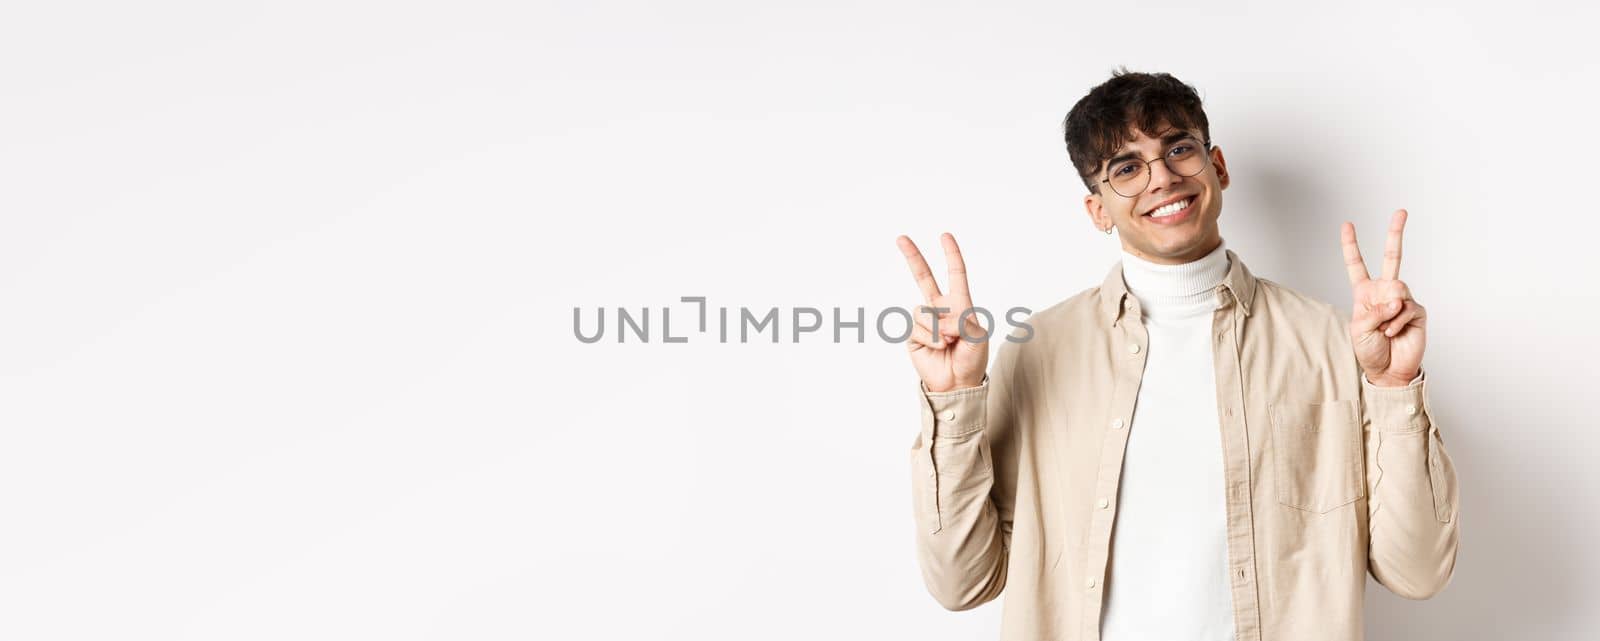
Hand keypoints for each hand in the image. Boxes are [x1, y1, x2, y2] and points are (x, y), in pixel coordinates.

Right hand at [896, 233, 989, 392]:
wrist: (957, 384)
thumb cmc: (971, 359)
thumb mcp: (978, 338)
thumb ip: (962, 323)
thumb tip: (940, 321)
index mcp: (959, 304)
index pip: (955, 274)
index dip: (951, 254)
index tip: (945, 236)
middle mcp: (940, 308)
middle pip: (923, 277)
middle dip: (912, 256)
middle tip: (901, 237)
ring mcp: (925, 321)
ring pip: (923, 311)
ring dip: (937, 329)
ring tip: (947, 343)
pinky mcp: (913, 335)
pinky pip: (916, 328)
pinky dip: (929, 338)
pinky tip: (937, 348)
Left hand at [1340, 209, 1425, 386]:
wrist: (1388, 370)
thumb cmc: (1369, 349)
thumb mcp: (1359, 329)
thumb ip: (1373, 311)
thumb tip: (1396, 299)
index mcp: (1365, 292)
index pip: (1357, 264)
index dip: (1351, 246)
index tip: (1347, 225)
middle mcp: (1385, 291)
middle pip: (1392, 257)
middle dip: (1396, 233)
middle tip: (1401, 211)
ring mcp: (1403, 299)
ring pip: (1397, 288)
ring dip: (1387, 312)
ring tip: (1385, 329)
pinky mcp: (1417, 311)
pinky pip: (1406, 308)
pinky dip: (1396, 323)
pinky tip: (1394, 333)